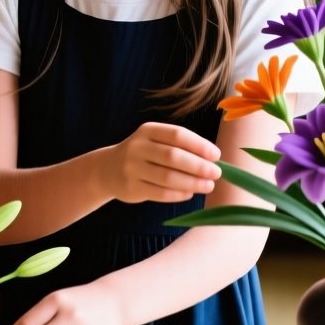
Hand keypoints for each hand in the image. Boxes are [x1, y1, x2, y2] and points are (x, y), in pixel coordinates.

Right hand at [93, 121, 221, 203]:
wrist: (107, 169)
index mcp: (147, 131)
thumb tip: (213, 160)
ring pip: (167, 177)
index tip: (216, 155)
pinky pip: (160, 193)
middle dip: (199, 166)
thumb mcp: (155, 141)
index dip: (199, 145)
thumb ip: (180, 147)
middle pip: (173, 156)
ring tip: (208, 186)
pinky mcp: (131, 187)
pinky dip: (179, 194)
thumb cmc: (144, 154)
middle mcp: (137, 147)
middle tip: (216, 173)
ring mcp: (132, 168)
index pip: (177, 135)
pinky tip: (190, 193)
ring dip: (192, 183)